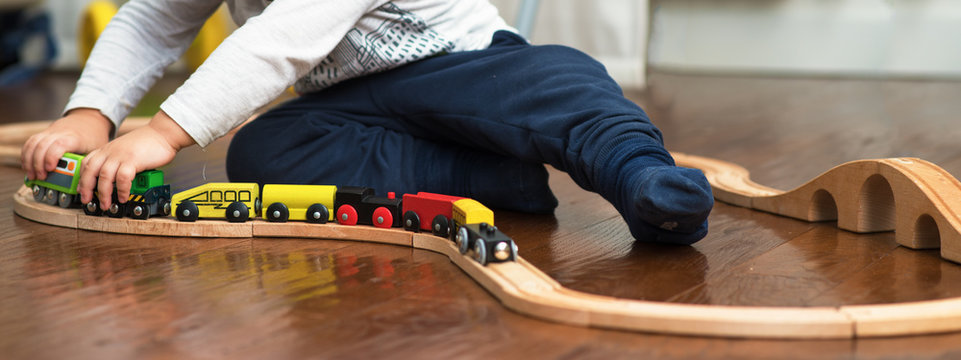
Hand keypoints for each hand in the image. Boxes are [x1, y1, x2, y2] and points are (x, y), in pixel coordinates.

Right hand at [21, 108, 112, 180]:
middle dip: (38, 164)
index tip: (50, 169)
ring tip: (32, 175)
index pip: (59, 145)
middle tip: (40, 177)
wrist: (89, 119)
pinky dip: (26, 155)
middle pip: (42, 145)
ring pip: (33, 144)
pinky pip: (30, 142)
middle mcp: (60, 133)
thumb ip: (88, 164)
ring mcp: (50, 132)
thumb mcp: (96, 150)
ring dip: (29, 161)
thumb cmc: (93, 137)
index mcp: (75, 138)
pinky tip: (28, 166)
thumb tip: (84, 182)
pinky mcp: (43, 133)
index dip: (51, 157)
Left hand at [78, 110, 194, 209]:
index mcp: (107, 149)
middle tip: (87, 200)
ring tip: (107, 204)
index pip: (87, 163)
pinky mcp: (133, 160)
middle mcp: (111, 151)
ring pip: (104, 176)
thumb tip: (114, 179)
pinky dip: (122, 190)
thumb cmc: (149, 142)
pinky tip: (124, 196)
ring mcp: (121, 155)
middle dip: (87, 188)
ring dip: (104, 193)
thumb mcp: (125, 150)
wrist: (163, 133)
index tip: (83, 190)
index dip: (82, 179)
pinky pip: (123, 178)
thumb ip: (117, 161)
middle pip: (91, 171)